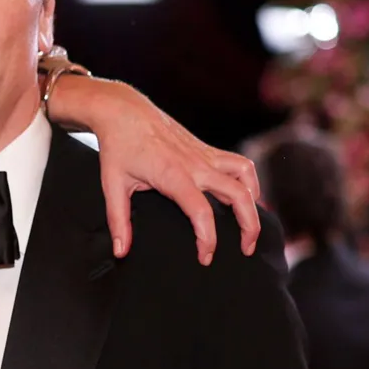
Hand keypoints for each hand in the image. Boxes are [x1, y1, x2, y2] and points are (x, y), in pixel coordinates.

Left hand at [46, 70, 260, 263]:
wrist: (124, 110)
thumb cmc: (118, 147)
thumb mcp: (112, 185)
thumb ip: (119, 220)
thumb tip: (120, 252)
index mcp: (173, 175)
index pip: (201, 212)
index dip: (208, 239)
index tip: (205, 258)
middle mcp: (196, 164)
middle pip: (238, 195)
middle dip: (250, 226)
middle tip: (246, 250)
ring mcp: (204, 154)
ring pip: (246, 175)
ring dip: (255, 200)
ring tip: (250, 224)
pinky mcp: (206, 148)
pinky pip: (239, 164)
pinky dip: (249, 181)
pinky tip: (245, 197)